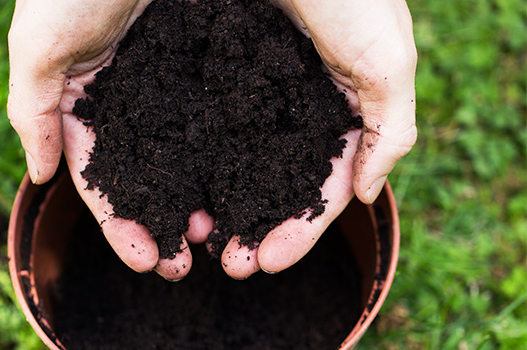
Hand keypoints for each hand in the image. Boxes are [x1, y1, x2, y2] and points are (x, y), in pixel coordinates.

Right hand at [7, 0, 213, 280]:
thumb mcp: (38, 47)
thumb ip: (35, 112)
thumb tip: (40, 175)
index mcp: (86, 107)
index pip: (102, 181)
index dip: (120, 225)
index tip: (146, 262)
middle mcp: (129, 106)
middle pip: (146, 180)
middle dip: (161, 226)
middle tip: (185, 263)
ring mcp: (167, 90)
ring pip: (183, 158)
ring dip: (195, 201)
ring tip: (215, 235)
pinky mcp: (201, 71)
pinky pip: (213, 122)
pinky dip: (222, 158)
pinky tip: (239, 185)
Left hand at [219, 0, 416, 278]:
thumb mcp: (388, 63)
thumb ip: (390, 131)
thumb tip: (368, 195)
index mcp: (344, 120)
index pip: (323, 192)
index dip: (300, 232)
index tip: (268, 262)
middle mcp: (302, 116)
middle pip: (279, 188)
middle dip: (257, 230)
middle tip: (231, 265)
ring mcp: (263, 98)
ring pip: (244, 166)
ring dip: (225, 206)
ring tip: (197, 238)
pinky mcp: (229, 77)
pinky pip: (214, 129)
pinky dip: (202, 163)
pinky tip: (183, 188)